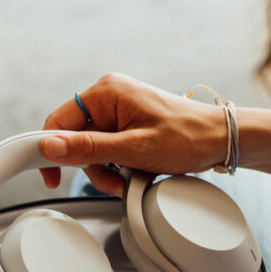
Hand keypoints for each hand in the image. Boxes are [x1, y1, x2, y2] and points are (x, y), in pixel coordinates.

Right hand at [39, 72, 228, 192]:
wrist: (220, 140)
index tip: (50, 177)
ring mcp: (119, 109)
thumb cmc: (187, 138)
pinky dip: (116, 164)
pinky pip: (107, 146)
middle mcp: (110, 95)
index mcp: (106, 92)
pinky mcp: (128, 122)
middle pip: (75, 138)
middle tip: (113, 179)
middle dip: (91, 165)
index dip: (50, 151)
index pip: (59, 122)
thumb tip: (50, 146)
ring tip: (130, 177)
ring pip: (91, 147)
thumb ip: (88, 149)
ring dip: (106, 169)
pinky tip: (135, 170)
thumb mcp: (132, 150)